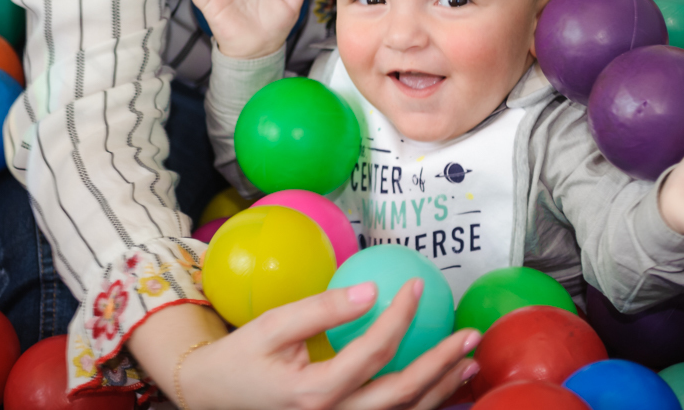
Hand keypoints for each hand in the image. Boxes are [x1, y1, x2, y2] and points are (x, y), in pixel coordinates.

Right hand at [176, 281, 479, 409]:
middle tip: (469, 334)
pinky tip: (443, 385)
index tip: (417, 285)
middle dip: (441, 362)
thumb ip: (321, 309)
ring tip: (469, 361)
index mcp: (315, 394)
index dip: (401, 316)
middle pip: (401, 393)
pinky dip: (423, 405)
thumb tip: (371, 290)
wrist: (214, 399)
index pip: (373, 351)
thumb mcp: (273, 326)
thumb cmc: (242, 358)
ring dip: (441, 388)